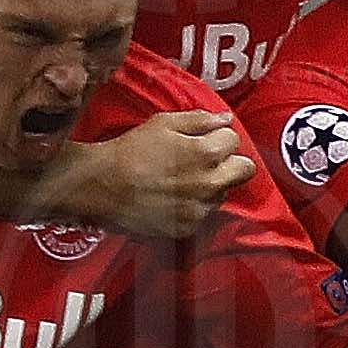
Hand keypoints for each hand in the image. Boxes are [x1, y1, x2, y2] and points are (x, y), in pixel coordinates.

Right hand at [60, 109, 252, 239]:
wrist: (102, 187)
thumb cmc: (131, 151)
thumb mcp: (163, 124)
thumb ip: (200, 120)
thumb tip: (226, 119)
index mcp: (206, 153)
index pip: (234, 140)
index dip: (219, 137)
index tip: (204, 139)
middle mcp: (209, 183)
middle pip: (245, 170)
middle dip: (232, 161)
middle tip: (209, 159)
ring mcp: (200, 208)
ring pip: (225, 191)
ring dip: (213, 183)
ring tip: (184, 178)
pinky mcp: (188, 227)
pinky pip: (205, 212)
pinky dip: (196, 203)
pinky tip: (174, 196)